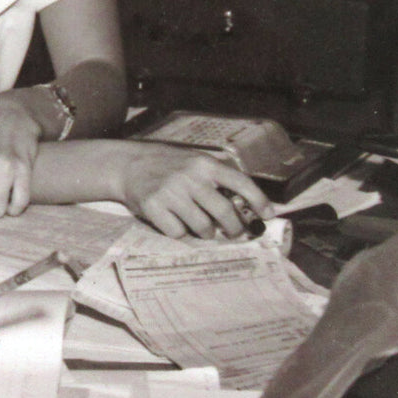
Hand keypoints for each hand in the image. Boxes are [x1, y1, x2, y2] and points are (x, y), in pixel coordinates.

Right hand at [111, 143, 272, 239]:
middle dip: (234, 228)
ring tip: (204, 230)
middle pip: (224, 211)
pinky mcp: (154, 207)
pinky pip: (178, 232)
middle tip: (234, 233)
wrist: (129, 165)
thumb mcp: (195, 162)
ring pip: (202, 226)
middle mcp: (190, 177)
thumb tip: (245, 207)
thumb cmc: (168, 166)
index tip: (268, 215)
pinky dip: (183, 235)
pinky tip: (180, 227)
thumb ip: (217, 178)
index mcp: (205, 164)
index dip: (258, 201)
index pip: (241, 182)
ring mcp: (171, 193)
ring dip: (208, 234)